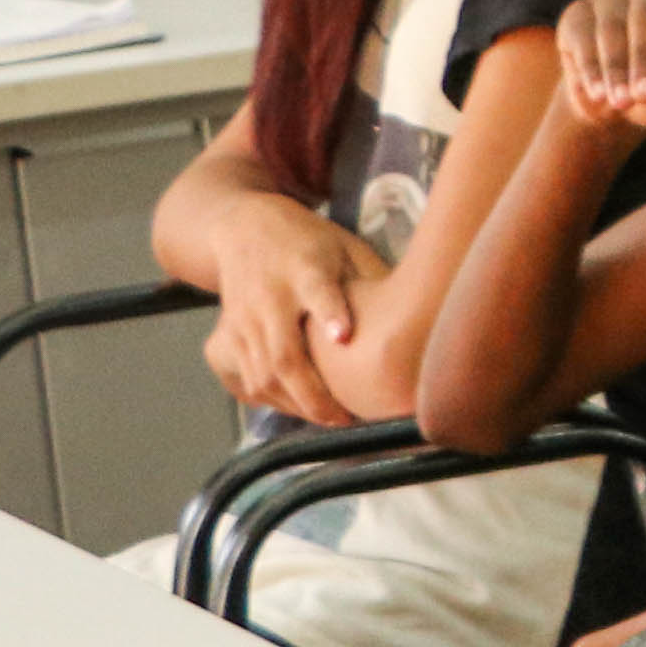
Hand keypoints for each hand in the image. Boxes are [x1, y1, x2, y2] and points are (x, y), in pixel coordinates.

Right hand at [198, 195, 384, 424]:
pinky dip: (274, 402)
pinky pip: (247, 382)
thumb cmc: (310, 243)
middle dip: (314, 393)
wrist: (242, 227)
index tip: (344, 336)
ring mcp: (242, 320)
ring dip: (296, 405)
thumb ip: (372, 280)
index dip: (331, 313)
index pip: (318, 291)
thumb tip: (419, 315)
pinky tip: (301, 410)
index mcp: (304, 268)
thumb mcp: (346, 247)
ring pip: (263, 375)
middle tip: (346, 419)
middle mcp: (268, 297)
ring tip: (331, 419)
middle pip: (284, 353)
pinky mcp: (226, 336)